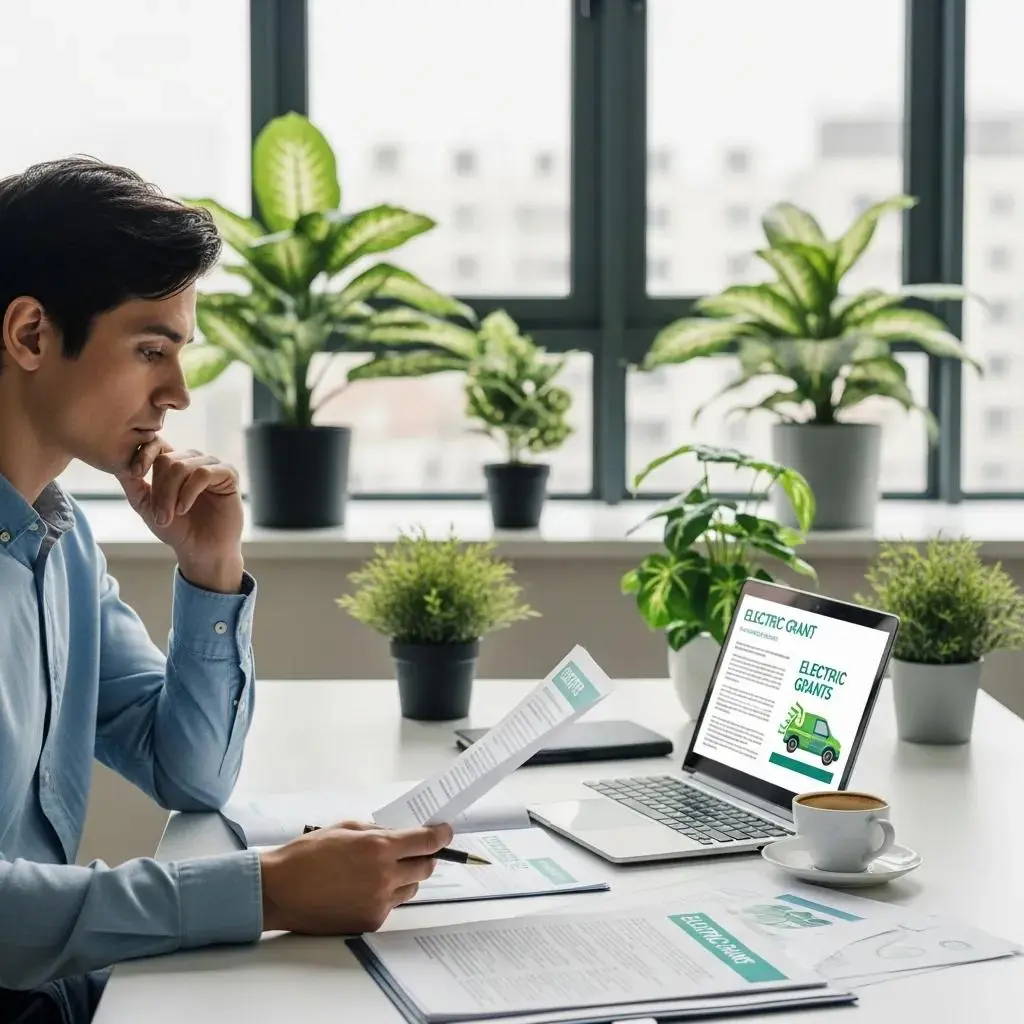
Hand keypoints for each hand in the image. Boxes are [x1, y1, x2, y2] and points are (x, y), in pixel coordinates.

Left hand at [117, 438, 244, 592]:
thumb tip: (117, 463)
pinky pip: (203, 473)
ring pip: (183, 466)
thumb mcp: (146, 506)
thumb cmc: (177, 529)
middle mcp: (195, 460)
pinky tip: (184, 508)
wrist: (201, 551)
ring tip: (172, 515)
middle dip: (160, 489)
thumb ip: (132, 484)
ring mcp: (213, 466)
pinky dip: (189, 492)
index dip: (144, 453)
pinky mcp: (229, 474)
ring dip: (172, 494)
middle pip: (168, 459)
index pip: (158, 443)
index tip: (135, 473)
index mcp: (175, 463)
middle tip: (160, 515)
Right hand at [259, 821, 452, 934]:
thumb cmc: (307, 855)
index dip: (441, 835)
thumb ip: (378, 831)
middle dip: (425, 856)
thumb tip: (401, 833)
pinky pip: (391, 906)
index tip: (445, 832)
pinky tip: (364, 889)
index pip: (427, 842)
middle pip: (426, 867)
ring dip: (406, 877)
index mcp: (379, 848)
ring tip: (382, 870)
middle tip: (415, 850)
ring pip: (411, 889)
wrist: (279, 891)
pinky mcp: (370, 922)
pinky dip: (386, 895)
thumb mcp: (345, 828)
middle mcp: (384, 877)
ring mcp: (379, 903)